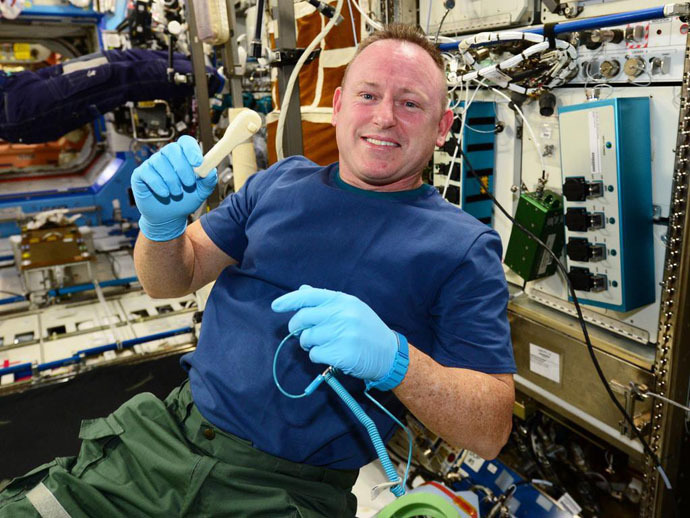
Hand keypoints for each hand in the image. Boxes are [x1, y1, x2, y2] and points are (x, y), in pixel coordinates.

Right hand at [131, 135, 216, 240]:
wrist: (168, 217)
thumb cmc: (184, 201)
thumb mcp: (201, 193)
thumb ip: (208, 181)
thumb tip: (212, 170)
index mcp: (182, 157)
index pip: (185, 142)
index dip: (191, 149)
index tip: (198, 162)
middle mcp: (166, 157)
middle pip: (172, 149)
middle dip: (182, 167)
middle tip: (189, 184)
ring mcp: (152, 164)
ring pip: (159, 162)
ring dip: (171, 180)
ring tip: (177, 193)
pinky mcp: (140, 174)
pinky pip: (147, 173)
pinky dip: (158, 184)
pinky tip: (165, 194)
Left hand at [271, 285, 397, 381]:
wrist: (389, 353)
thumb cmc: (367, 329)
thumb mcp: (351, 309)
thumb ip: (326, 301)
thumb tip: (303, 290)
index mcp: (343, 300)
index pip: (309, 296)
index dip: (289, 300)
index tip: (276, 306)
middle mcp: (341, 314)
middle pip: (303, 318)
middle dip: (296, 328)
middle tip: (300, 334)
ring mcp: (342, 334)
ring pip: (307, 338)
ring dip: (309, 344)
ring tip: (323, 345)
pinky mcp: (341, 353)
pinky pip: (315, 354)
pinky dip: (318, 356)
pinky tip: (331, 354)